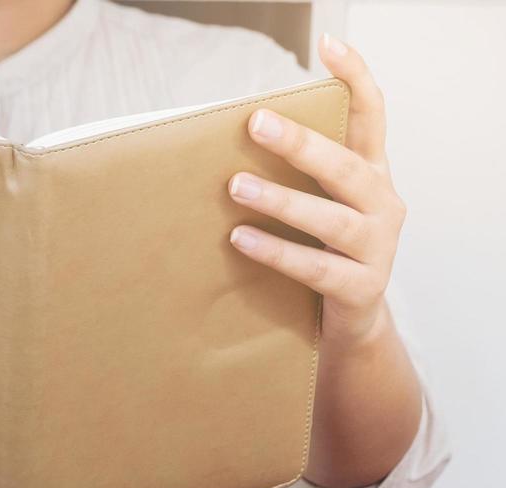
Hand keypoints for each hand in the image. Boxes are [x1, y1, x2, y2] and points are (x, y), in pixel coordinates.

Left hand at [227, 34, 406, 347]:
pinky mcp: (363, 288)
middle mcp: (384, 204)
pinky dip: (276, 251)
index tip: (328, 46)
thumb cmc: (322, 253)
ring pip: (330, 218)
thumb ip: (293, 177)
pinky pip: (315, 267)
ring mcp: (378, 247)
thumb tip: (220, 148)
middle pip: (345, 165)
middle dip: (300, 143)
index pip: (371, 116)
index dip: (355, 78)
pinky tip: (240, 239)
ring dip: (280, 200)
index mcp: (372, 174)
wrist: (350, 326)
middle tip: (255, 122)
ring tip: (235, 186)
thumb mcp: (316, 209)